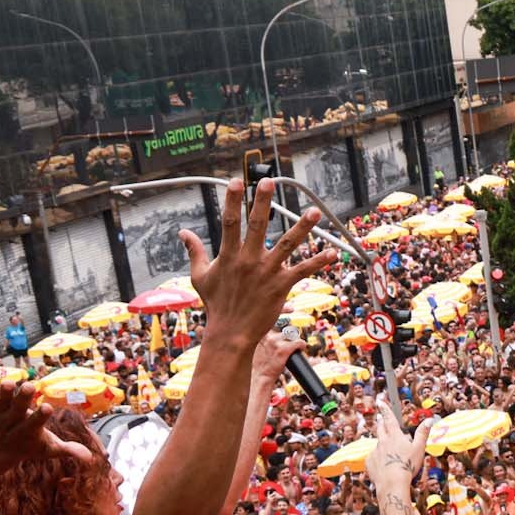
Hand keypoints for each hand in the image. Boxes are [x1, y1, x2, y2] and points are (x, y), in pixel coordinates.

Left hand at [0, 373, 88, 464]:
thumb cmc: (28, 446)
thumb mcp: (48, 450)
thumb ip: (67, 450)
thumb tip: (90, 457)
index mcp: (28, 430)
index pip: (36, 422)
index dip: (40, 415)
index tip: (47, 408)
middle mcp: (12, 420)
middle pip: (17, 407)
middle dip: (22, 398)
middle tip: (28, 387)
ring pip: (0, 399)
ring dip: (3, 391)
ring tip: (7, 383)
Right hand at [182, 179, 335, 348]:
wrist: (231, 332)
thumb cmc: (216, 304)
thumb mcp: (200, 276)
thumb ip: (195, 251)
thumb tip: (182, 232)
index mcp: (229, 255)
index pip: (230, 222)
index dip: (233, 201)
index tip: (237, 181)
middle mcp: (248, 260)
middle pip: (257, 225)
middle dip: (263, 203)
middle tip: (269, 181)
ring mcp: (266, 272)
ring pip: (287, 244)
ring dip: (302, 228)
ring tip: (314, 211)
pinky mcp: (281, 285)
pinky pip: (303, 270)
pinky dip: (318, 262)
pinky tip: (332, 252)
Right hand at [253, 332, 300, 382]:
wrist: (261, 376)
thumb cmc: (261, 365)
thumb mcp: (259, 348)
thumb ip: (266, 341)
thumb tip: (272, 334)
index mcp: (263, 335)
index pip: (276, 327)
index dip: (282, 334)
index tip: (284, 339)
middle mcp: (269, 337)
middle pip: (285, 332)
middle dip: (288, 339)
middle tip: (288, 347)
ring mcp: (276, 342)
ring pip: (292, 336)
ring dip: (294, 343)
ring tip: (293, 350)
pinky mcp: (284, 349)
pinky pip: (299, 342)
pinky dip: (302, 345)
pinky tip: (301, 348)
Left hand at [370, 401, 430, 492]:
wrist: (392, 483)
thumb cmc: (407, 466)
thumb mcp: (419, 449)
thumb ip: (423, 434)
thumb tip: (429, 420)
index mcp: (395, 437)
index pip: (390, 420)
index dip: (386, 410)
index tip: (381, 402)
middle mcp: (383, 442)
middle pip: (380, 429)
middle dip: (381, 422)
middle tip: (380, 417)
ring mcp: (375, 452)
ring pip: (377, 444)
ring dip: (381, 441)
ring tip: (384, 444)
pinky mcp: (370, 462)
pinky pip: (373, 457)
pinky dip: (377, 458)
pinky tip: (383, 464)